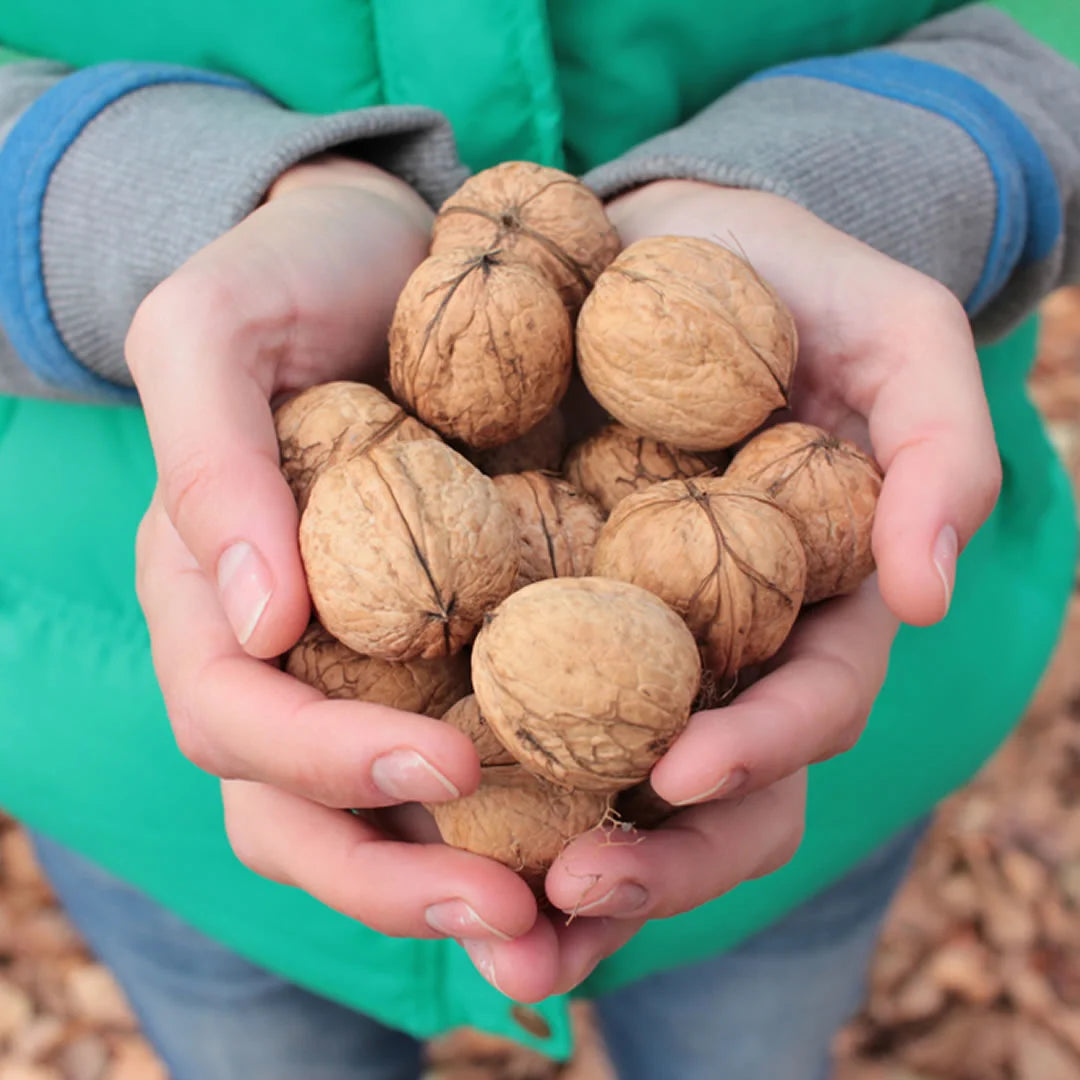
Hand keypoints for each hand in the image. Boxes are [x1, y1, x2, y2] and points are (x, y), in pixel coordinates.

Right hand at [130, 158, 539, 947]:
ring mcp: (380, 660)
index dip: (322, 762)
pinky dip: (547, 808)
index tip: (447, 759)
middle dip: (399, 878)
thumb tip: (259, 620)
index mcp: (220, 601)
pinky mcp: (469, 641)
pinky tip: (628, 827)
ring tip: (577, 917)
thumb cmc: (294, 278)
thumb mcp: (215, 329)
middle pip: (307, 815)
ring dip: (480, 881)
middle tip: (517, 915)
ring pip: (401, 814)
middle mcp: (296, 657)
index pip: (236, 721)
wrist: (393, 249)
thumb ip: (209, 461)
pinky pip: (498, 746)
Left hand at [462, 181, 1001, 999]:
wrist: (659, 240)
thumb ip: (941, 447)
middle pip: (706, 787)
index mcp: (811, 600)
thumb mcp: (895, 330)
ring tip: (484, 917)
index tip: (680, 775)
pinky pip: (506, 694)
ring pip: (605, 777)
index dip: (760, 748)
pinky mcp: (537, 599)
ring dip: (550, 857)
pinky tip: (401, 804)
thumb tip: (927, 592)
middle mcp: (721, 640)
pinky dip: (470, 765)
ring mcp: (627, 628)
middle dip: (653, 857)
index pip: (806, 703)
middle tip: (567, 894)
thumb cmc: (789, 278)